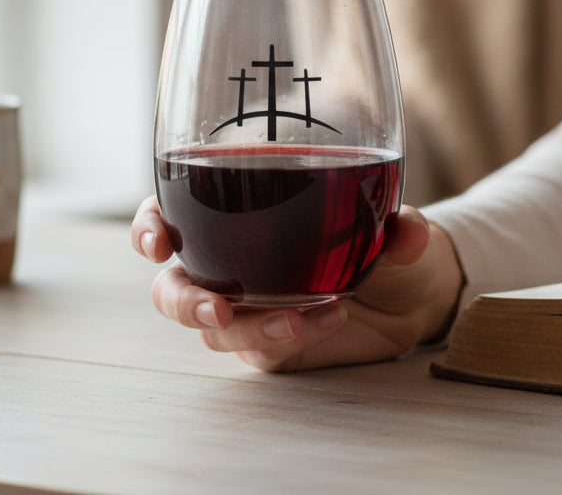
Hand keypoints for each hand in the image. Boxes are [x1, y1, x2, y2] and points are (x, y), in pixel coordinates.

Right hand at [131, 197, 463, 371]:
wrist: (412, 293)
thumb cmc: (383, 239)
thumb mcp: (391, 223)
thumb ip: (396, 227)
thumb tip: (406, 233)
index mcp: (239, 216)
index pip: (171, 213)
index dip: (149, 227)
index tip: (157, 241)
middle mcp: (231, 261)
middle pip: (174, 285)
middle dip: (182, 300)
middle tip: (216, 309)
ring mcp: (249, 306)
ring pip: (212, 327)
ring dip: (244, 327)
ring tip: (292, 321)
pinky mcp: (271, 344)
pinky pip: (259, 348)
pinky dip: (283, 336)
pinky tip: (324, 319)